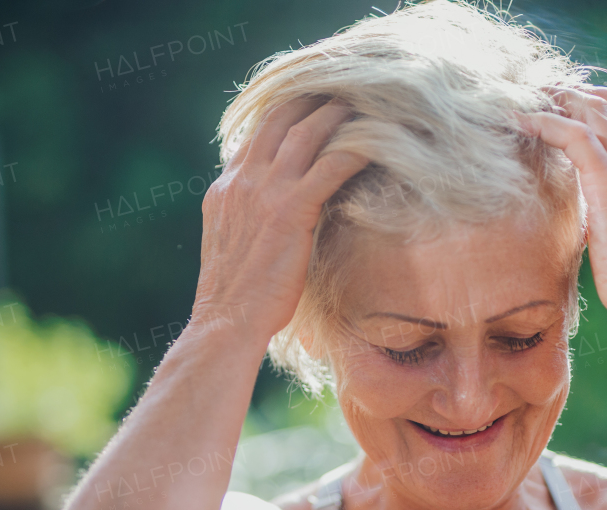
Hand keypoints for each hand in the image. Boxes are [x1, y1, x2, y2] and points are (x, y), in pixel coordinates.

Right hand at [194, 98, 368, 343]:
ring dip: (340, 113)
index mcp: (226, 189)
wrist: (226, 324)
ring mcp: (263, 192)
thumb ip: (251, 221)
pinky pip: (330, 166)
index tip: (315, 101)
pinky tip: (381, 142)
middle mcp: (242, 181)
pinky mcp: (289, 211)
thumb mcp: (235, 249)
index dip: (288, 110)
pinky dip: (357, 148)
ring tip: (370, 103)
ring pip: (307, 133)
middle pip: (281, 117)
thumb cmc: (238, 302)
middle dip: (316, 96)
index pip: (257, 132)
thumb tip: (278, 217)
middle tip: (348, 88)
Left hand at [515, 86, 606, 322]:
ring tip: (520, 99)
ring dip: (552, 98)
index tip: (550, 108)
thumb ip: (604, 213)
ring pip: (591, 108)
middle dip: (565, 91)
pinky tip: (518, 120)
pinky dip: (543, 121)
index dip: (582, 107)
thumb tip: (584, 218)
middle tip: (529, 94)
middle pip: (604, 103)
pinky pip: (573, 134)